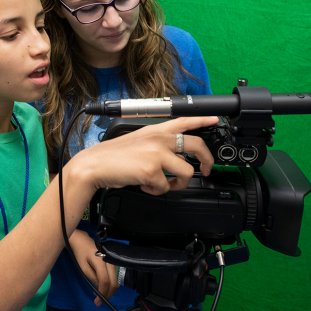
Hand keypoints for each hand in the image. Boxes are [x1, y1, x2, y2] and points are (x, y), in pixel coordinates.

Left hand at [69, 230, 117, 306]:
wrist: (83, 241)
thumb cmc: (81, 253)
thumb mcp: (83, 267)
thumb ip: (92, 278)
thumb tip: (100, 289)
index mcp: (101, 261)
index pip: (105, 280)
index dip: (102, 293)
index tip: (97, 302)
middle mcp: (110, 261)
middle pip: (113, 282)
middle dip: (107, 294)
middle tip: (98, 302)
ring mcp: (113, 261)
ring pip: (116, 280)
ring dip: (109, 290)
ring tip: (99, 295)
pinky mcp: (113, 262)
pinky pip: (115, 276)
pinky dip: (110, 284)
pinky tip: (102, 287)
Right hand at [76, 116, 217, 195]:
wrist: (95, 165)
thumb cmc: (114, 156)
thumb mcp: (139, 142)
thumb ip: (159, 146)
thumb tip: (176, 161)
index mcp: (156, 130)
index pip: (184, 120)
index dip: (202, 119)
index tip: (215, 120)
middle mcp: (160, 138)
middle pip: (196, 145)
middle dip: (207, 160)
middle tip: (206, 169)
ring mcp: (157, 153)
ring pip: (186, 172)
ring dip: (178, 184)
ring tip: (164, 185)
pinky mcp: (152, 170)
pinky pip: (166, 187)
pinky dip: (157, 191)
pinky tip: (146, 186)